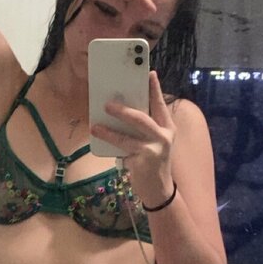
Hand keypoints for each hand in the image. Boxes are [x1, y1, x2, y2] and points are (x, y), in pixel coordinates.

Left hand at [90, 71, 175, 203]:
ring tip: (95, 126)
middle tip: (107, 104)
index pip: (160, 104)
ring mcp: (154, 150)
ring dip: (109, 132)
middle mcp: (164, 137)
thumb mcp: (154, 141)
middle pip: (141, 118)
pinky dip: (110, 147)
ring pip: (127, 137)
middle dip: (123, 110)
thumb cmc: (153, 161)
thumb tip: (121, 111)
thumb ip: (143, 128)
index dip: (155, 89)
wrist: (159, 190)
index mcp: (168, 127)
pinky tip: (100, 142)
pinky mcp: (143, 163)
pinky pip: (121, 151)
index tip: (149, 73)